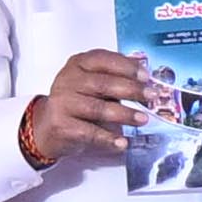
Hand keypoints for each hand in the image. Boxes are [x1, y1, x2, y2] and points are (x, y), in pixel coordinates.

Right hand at [29, 49, 147, 159]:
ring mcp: (63, 102)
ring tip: (143, 119)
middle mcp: (68, 80)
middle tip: (151, 96)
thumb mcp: (95, 83)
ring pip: (98, 108)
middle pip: (103, 84)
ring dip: (125, 114)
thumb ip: (117, 77)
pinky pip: (90, 132)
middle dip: (132, 90)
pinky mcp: (61, 125)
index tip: (146, 76)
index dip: (126, 67)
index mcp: (78, 64)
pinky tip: (122, 142)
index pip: (102, 59)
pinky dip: (109, 138)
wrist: (49, 127)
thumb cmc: (79, 102)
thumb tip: (147, 77)